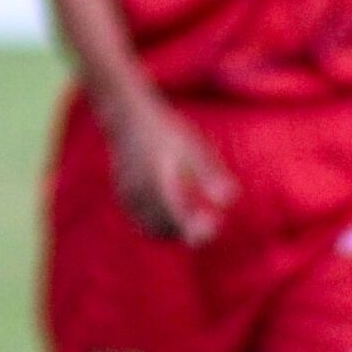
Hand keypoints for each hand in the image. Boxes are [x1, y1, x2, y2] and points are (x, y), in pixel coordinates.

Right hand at [103, 100, 238, 244]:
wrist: (126, 118)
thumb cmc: (165, 131)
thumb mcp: (194, 148)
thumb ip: (211, 176)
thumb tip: (228, 202)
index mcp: (159, 182)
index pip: (177, 221)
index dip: (195, 233)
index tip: (213, 226)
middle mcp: (140, 193)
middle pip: (164, 231)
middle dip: (185, 234)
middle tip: (205, 223)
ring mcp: (128, 196)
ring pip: (150, 229)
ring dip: (171, 231)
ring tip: (189, 217)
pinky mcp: (123, 196)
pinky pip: (140, 221)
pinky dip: (157, 224)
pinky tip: (171, 210)